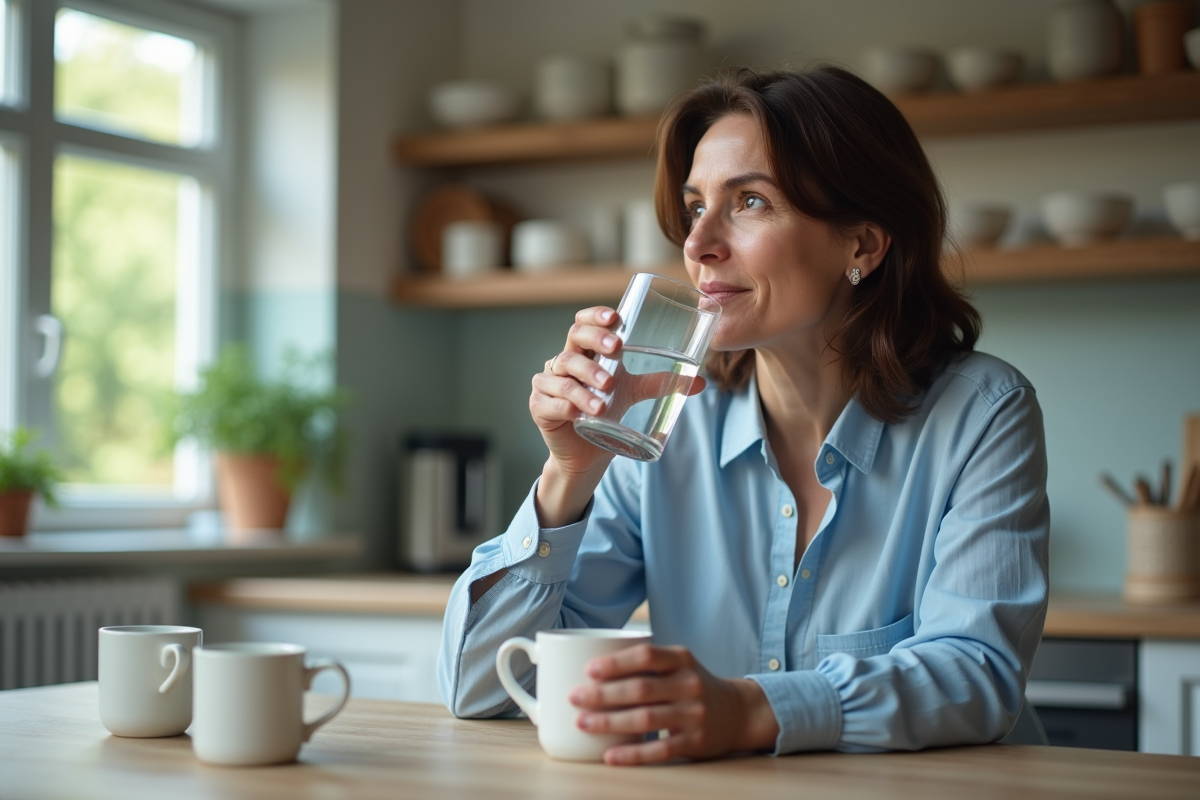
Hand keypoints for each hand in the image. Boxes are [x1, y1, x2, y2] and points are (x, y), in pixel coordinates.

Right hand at [530, 308, 705, 525]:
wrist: (588, 454)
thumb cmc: (608, 412)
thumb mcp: (635, 394)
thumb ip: (661, 384)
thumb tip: (701, 382)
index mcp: (585, 352)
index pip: (583, 323)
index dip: (595, 316)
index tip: (616, 318)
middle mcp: (563, 362)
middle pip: (573, 339)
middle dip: (595, 342)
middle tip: (616, 349)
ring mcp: (548, 383)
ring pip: (563, 373)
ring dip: (585, 383)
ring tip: (604, 401)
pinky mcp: (540, 406)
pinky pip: (548, 401)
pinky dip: (564, 405)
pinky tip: (576, 412)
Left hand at [568, 644, 778, 764]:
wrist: (737, 713)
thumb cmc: (692, 685)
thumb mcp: (678, 664)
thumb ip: (645, 662)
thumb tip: (590, 667)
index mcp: (681, 659)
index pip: (646, 656)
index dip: (616, 662)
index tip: (588, 670)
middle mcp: (689, 684)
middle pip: (640, 689)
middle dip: (603, 694)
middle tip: (574, 697)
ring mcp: (693, 714)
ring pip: (645, 719)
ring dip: (609, 722)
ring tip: (582, 723)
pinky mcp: (694, 742)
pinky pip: (659, 750)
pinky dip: (632, 754)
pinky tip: (610, 755)